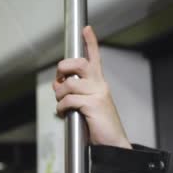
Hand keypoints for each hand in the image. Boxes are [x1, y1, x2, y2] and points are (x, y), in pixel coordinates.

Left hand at [53, 26, 131, 148]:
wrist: (113, 144)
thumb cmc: (98, 125)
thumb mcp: (87, 105)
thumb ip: (75, 92)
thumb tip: (58, 85)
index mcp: (99, 83)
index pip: (95, 58)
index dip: (90, 42)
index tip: (86, 29)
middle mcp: (100, 85)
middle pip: (79, 63)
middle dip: (64, 68)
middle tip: (59, 79)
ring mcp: (97, 94)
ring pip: (69, 83)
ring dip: (59, 94)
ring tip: (61, 104)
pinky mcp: (93, 105)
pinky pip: (68, 100)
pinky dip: (61, 107)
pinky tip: (64, 113)